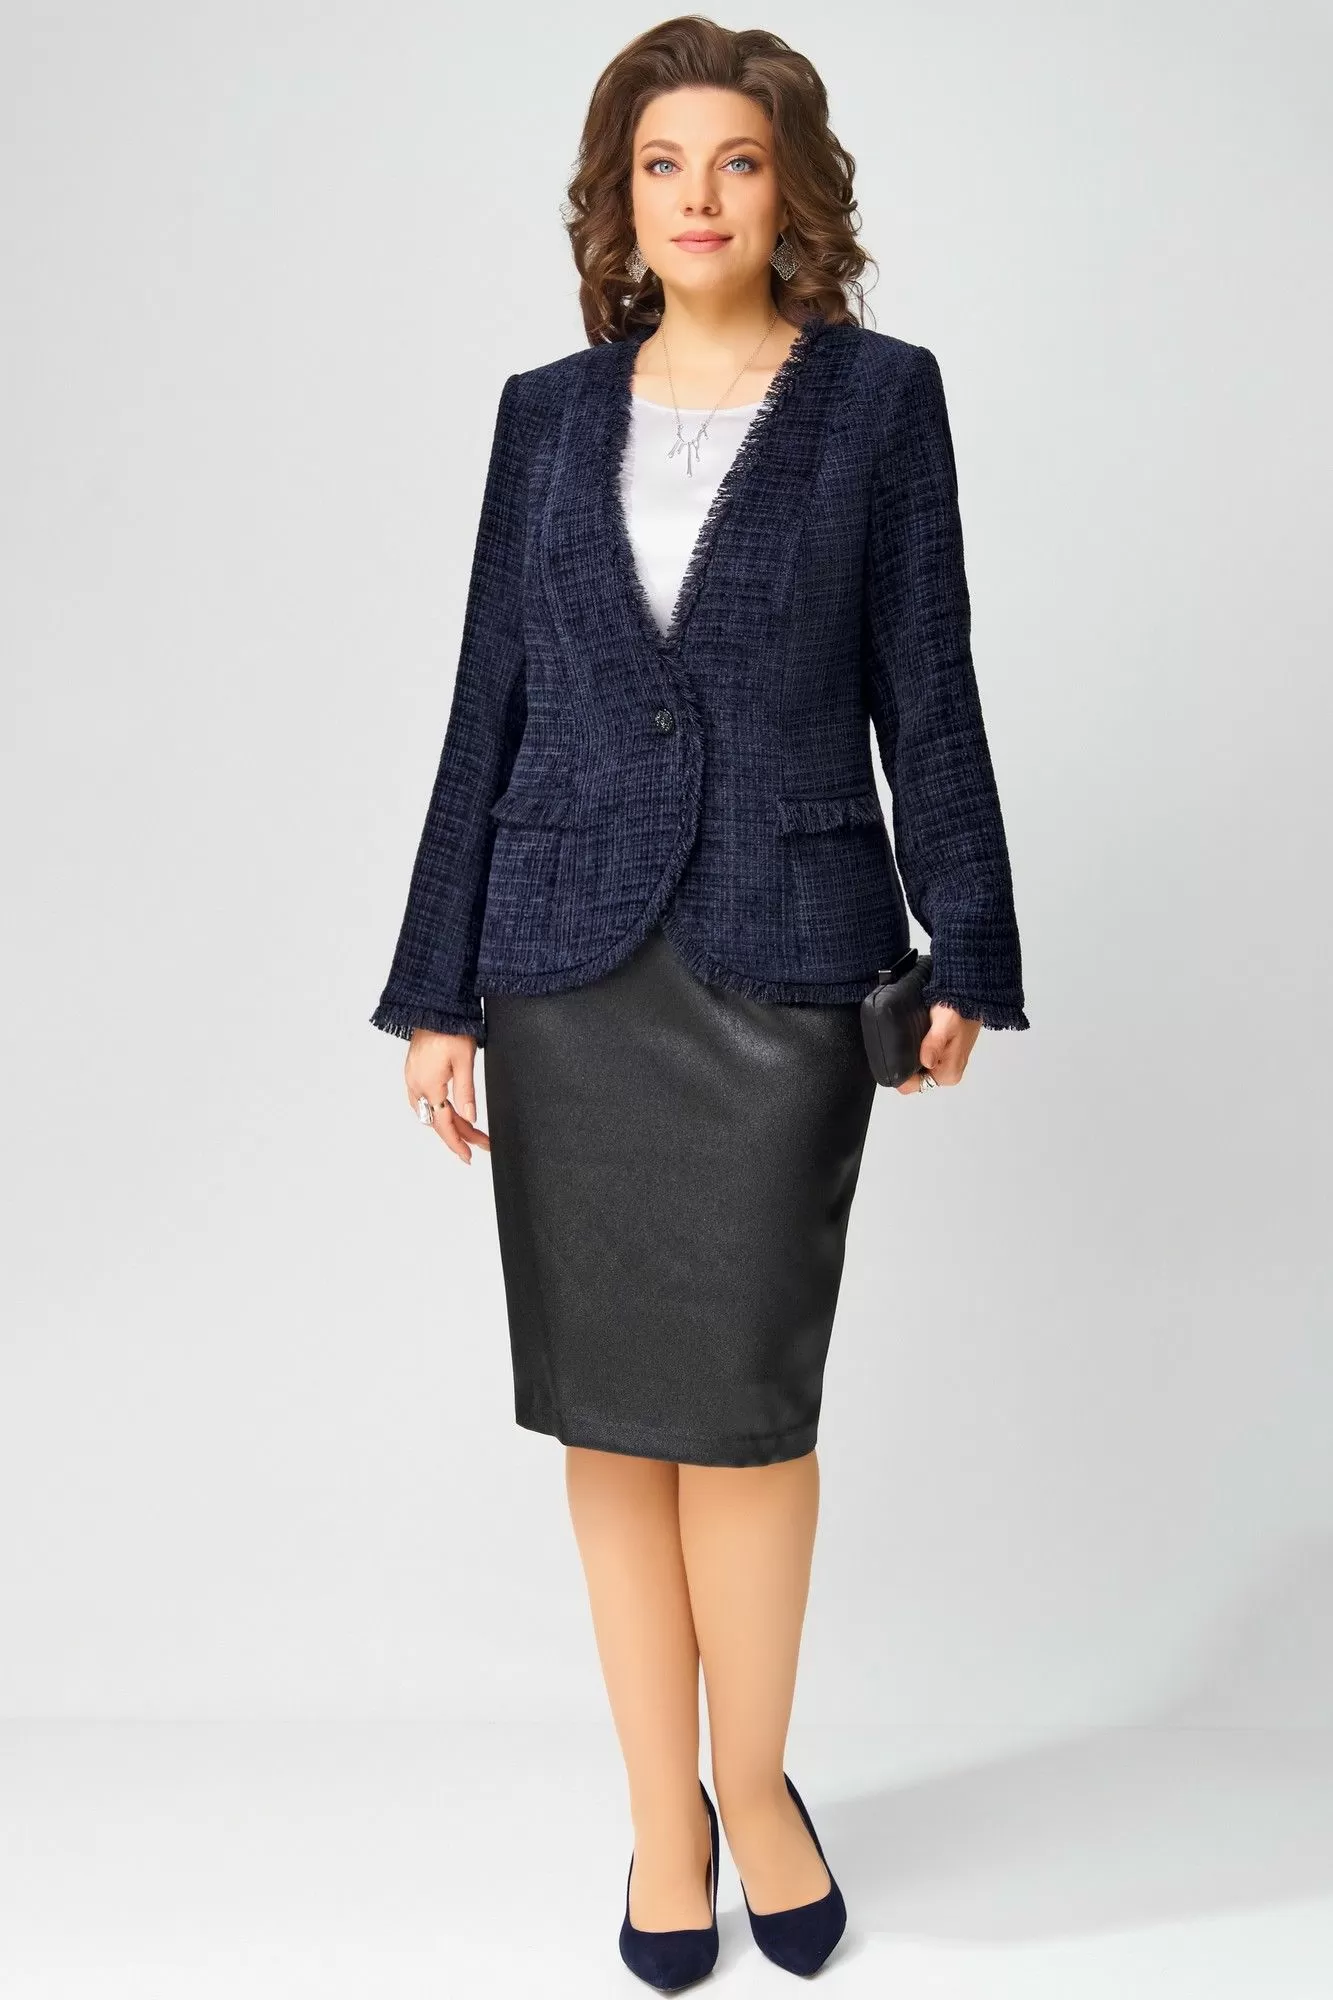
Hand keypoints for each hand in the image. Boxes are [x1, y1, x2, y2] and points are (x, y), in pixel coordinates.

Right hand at [403, 1030, 488, 1163]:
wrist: (433, 1007)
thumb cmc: (451, 1029)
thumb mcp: (464, 1061)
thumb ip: (466, 1092)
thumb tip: (470, 1119)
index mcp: (429, 1085)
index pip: (444, 1124)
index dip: (457, 1143)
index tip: (469, 1157)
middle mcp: (416, 1085)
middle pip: (438, 1121)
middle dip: (459, 1134)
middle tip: (481, 1143)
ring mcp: (412, 1079)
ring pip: (430, 1112)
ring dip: (449, 1122)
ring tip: (471, 1130)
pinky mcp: (413, 1072)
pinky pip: (424, 1100)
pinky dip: (438, 1109)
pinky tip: (450, 1111)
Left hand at [895, 1002, 981, 1093]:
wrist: (970, 1000)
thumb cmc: (960, 1011)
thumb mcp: (944, 1024)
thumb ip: (934, 1044)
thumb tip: (926, 1061)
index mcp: (949, 1073)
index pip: (912, 1086)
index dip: (901, 1073)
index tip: (898, 1054)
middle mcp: (948, 1074)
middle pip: (913, 1079)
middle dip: (907, 1063)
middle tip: (912, 1041)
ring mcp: (945, 1067)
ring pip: (917, 1070)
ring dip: (913, 1056)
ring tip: (918, 1037)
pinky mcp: (943, 1058)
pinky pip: (922, 1061)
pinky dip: (918, 1052)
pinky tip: (920, 1039)